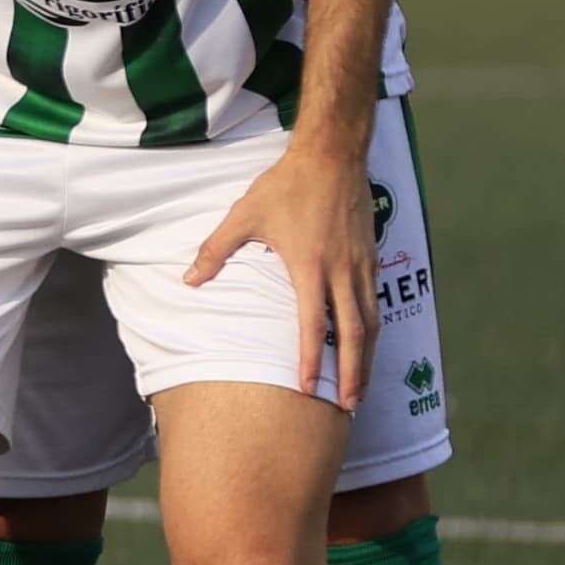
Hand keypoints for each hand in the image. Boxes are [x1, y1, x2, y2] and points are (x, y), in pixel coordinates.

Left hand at [194, 127, 376, 408]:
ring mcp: (362, 267)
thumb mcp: (243, 216)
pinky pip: (376, 305)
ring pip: (371, 324)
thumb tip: (188, 280)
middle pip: (354, 334)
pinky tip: (366, 348)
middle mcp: (342, 272)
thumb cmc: (285, 186)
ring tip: (359, 389)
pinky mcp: (372, 259)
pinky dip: (373, 332)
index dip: (309, 358)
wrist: (332, 156)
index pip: (312, 324)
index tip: (306, 387)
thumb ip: (215, 251)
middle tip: (347, 407)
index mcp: (311, 266)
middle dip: (351, 374)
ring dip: (366, 360)